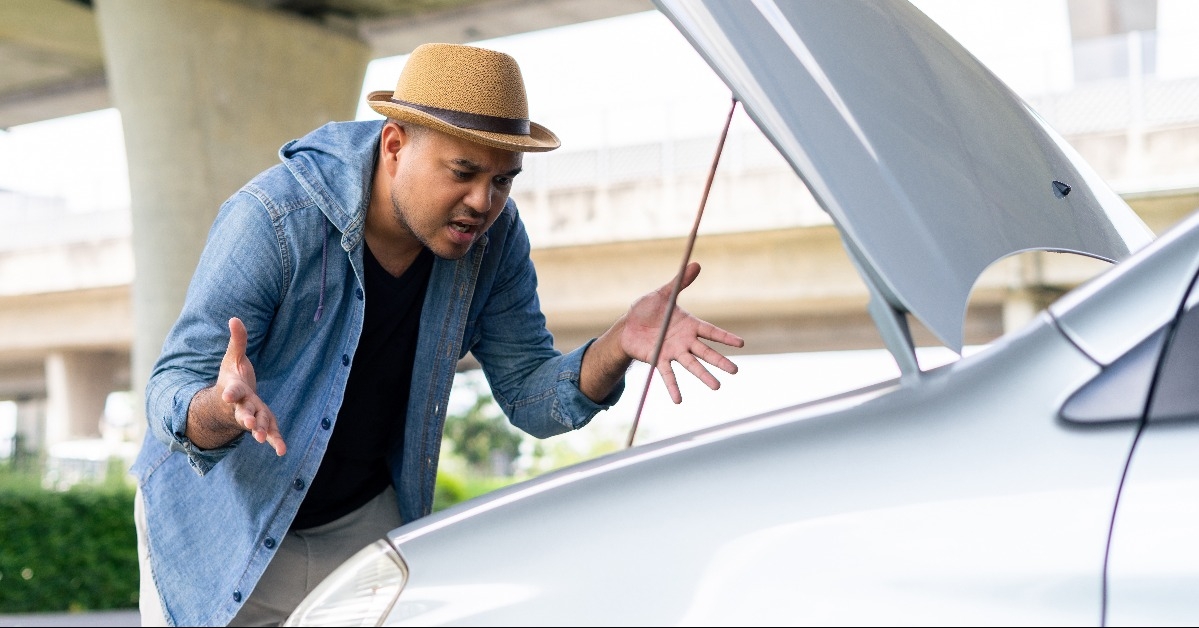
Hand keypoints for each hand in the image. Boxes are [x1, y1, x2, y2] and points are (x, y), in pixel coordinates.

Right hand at [217, 317, 286, 455]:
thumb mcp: (233, 359)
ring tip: (262, 438)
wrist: (231, 402)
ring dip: (260, 431)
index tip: (226, 395)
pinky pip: (270, 433)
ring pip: (256, 424)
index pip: (231, 391)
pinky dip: (276, 441)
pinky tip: (282, 451)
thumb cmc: (233, 378)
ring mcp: (252, 416)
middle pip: (242, 412)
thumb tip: (234, 318)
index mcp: (234, 389)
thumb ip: (237, 341)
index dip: (229, 392)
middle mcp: (241, 405)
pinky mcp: (263, 423)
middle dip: (246, 418)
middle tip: (249, 424)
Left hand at [621, 262, 744, 402]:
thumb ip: (680, 282)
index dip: (725, 338)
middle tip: (735, 371)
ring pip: (691, 365)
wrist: (628, 325)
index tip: (741, 344)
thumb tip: (696, 263)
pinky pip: (667, 375)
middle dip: (720, 361)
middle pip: (705, 352)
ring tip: (717, 387)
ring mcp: (673, 352)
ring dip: (703, 376)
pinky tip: (679, 400)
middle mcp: (684, 341)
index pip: (711, 332)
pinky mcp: (659, 359)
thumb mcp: (663, 294)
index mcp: (689, 324)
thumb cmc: (647, 309)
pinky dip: (673, 387)